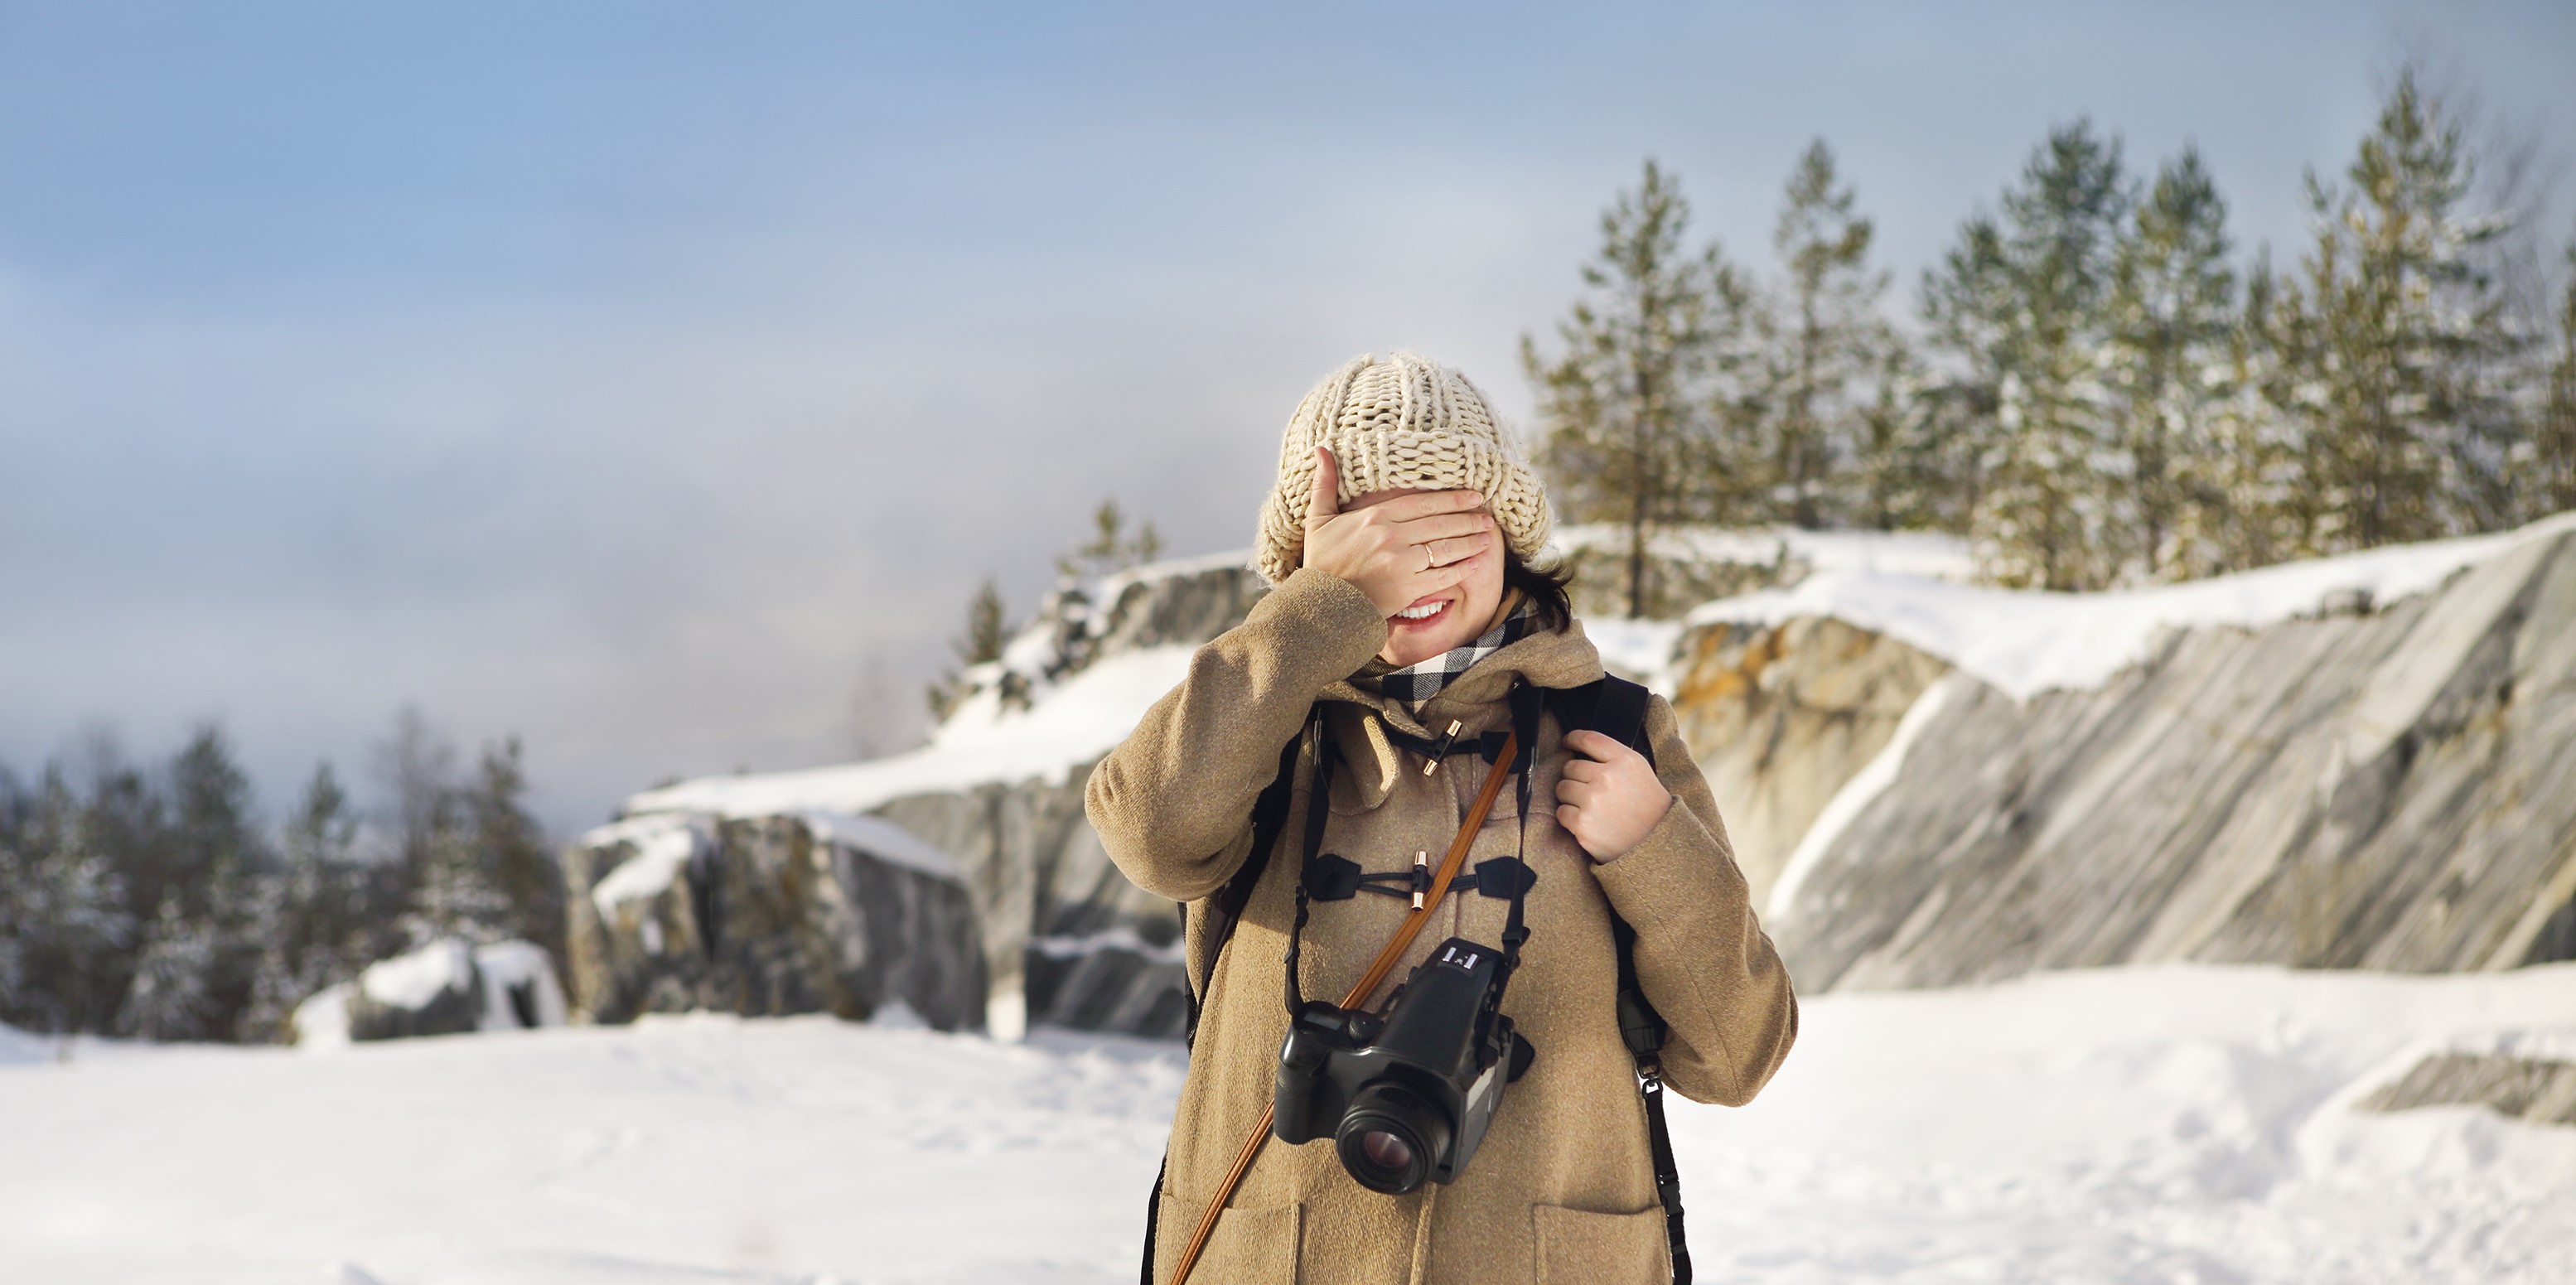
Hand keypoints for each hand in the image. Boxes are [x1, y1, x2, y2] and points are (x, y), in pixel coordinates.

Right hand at [1300, 447, 1497, 615]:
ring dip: (1469, 541)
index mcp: (1374, 517)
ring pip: (1445, 547)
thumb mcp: (1319, 519)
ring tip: (1486, 537)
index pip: (1422, 503)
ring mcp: (1400, 563)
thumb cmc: (1321, 562)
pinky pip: (1442, 576)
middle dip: (1468, 519)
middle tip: (1487, 516)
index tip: (1472, 496)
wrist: (1320, 605)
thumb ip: (1325, 484)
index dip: (1451, 499)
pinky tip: (1475, 563)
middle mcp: (1391, 537)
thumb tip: (1320, 449)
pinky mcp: (1407, 588)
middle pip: (1439, 523)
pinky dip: (1461, 569)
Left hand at [1555, 730, 1671, 861]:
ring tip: (1591, 807)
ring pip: (1562, 788)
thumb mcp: (1639, 771)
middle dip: (1576, 777)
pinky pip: (1561, 812)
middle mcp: (1607, 777)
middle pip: (1570, 767)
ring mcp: (1593, 800)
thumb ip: (1613, 756)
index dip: (1572, 738)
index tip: (1567, 742)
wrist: (1654, 844)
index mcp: (1625, 760)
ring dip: (1571, 797)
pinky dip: (1570, 817)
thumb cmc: (1647, 806)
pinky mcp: (1582, 824)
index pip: (1589, 739)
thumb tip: (1580, 747)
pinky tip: (1588, 821)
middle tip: (1591, 791)